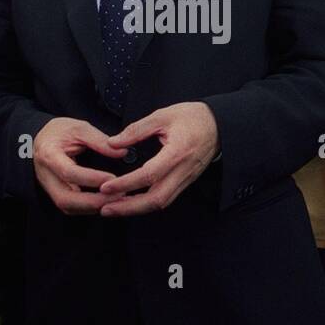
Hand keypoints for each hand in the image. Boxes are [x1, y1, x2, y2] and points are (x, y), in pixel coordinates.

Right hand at [32, 117, 127, 214]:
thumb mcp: (80, 128)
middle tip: (117, 196)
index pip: (68, 172)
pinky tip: (106, 202)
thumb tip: (122, 152)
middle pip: (65, 199)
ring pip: (68, 207)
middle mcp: (46, 175)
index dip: (91, 179)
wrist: (43, 139)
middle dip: (93, 202)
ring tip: (116, 200)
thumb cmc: (60, 131)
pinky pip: (71, 207)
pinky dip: (89, 208)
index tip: (112, 178)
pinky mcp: (55, 194)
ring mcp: (49, 187)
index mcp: (49, 154)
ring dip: (93, 207)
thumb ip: (100, 141)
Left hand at [97, 102, 219, 216]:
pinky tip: (131, 202)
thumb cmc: (193, 118)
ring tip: (113, 208)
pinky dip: (146, 204)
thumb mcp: (163, 116)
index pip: (149, 175)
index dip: (126, 184)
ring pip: (161, 203)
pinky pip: (165, 198)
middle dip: (129, 208)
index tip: (106, 187)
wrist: (219, 125)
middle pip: (156, 199)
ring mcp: (185, 179)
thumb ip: (136, 130)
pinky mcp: (185, 182)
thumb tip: (113, 142)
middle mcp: (183, 171)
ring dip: (136, 209)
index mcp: (177, 153)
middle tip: (105, 209)